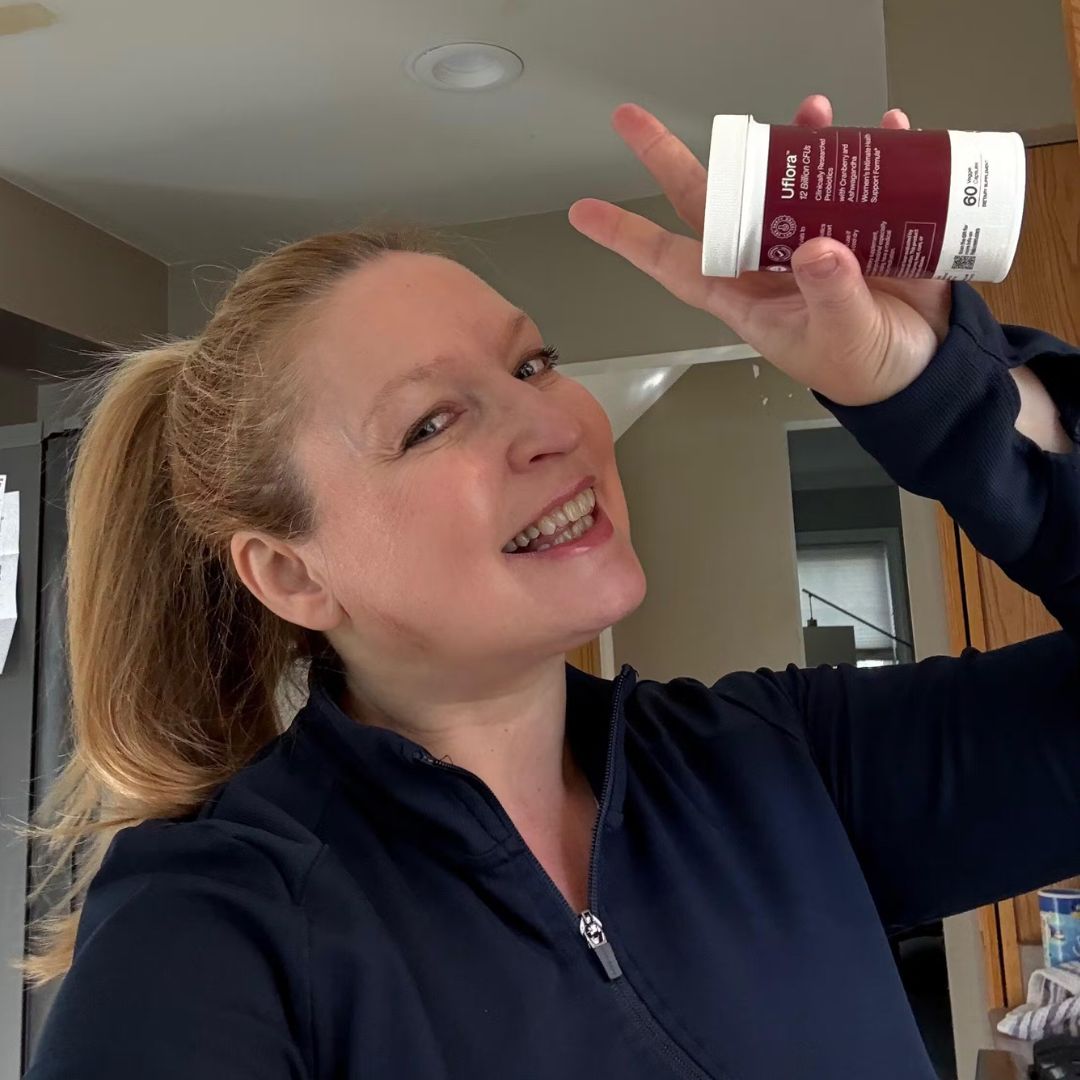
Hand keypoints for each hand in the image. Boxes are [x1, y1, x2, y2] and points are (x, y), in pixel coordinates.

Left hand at [568, 95, 952, 406]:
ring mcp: (810, 236)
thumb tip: (816, 248)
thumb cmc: (864, 367)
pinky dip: (875, 153)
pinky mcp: (859, 223)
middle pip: (712, 201)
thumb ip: (830, 295)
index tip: (585, 212)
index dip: (629, 237)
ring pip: (782, 178)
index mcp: (744, 294)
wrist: (923, 369)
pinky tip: (887, 130)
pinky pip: (857, 177)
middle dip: (673, 158)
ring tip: (813, 113)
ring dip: (792, 141)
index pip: (674, 261)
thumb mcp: (841, 337)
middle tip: (636, 121)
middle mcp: (767, 258)